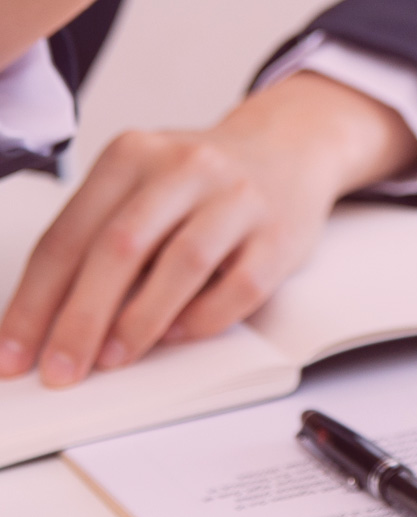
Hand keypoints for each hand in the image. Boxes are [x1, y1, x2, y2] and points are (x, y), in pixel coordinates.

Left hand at [0, 72, 416, 385]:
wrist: (289, 147)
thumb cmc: (200, 182)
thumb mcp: (141, 184)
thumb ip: (101, 237)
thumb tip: (53, 322)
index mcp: (134, 153)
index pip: (69, 235)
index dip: (35, 301)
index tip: (14, 352)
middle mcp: (187, 166)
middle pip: (121, 248)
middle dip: (80, 320)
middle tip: (61, 369)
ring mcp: (239, 196)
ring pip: (181, 264)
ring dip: (139, 322)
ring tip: (113, 359)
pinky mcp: (281, 232)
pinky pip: (239, 286)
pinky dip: (201, 320)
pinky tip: (176, 335)